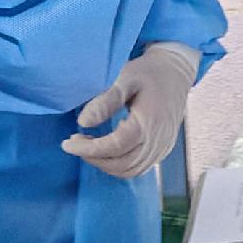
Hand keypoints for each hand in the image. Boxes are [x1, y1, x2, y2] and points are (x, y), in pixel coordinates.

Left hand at [64, 42, 199, 177]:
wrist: (175, 72)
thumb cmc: (149, 73)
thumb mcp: (125, 79)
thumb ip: (105, 102)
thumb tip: (83, 122)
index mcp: (148, 121)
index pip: (114, 146)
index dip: (88, 149)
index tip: (67, 144)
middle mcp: (157, 139)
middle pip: (121, 164)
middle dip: (93, 158)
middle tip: (75, 143)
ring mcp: (162, 146)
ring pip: (130, 170)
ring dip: (105, 164)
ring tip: (89, 146)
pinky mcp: (163, 149)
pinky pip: (139, 167)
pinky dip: (119, 164)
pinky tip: (108, 149)